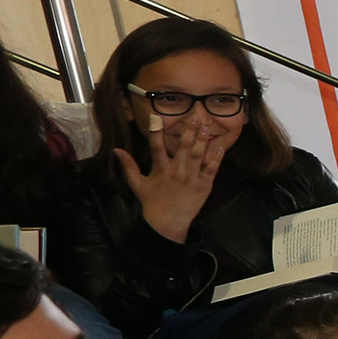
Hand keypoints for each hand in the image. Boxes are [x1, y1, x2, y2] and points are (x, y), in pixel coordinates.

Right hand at [114, 115, 228, 242]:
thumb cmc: (151, 202)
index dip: (156, 131)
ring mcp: (191, 178)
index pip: (156, 146)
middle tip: (196, 116)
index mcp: (160, 169)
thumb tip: (116, 150)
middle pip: (183, 147)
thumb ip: (128, 165)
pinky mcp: (204, 186)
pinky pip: (212, 169)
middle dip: (190, 130)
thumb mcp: (137, 183)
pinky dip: (216, 158)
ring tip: (207, 127)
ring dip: (203, 140)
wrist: (167, 222)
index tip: (157, 117)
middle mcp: (176, 171)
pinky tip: (220, 147)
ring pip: (199, 155)